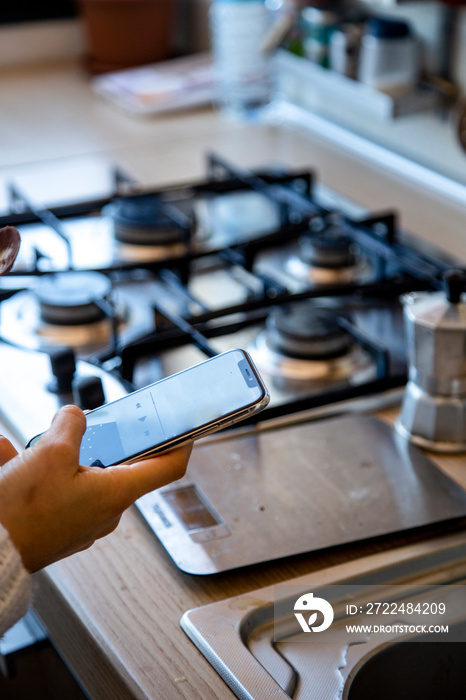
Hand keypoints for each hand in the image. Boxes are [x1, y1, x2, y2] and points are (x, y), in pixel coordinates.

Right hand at [0, 405, 190, 572]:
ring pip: (80, 473)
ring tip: (28, 450)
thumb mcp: (50, 452)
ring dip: (57, 456)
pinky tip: (11, 461)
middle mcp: (106, 510)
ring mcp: (83, 520)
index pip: (168, 467)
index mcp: (117, 492)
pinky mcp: (60, 525)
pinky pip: (56, 489)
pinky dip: (37, 472)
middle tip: (84, 424)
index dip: (181, 442)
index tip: (185, 427)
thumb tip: (75, 416)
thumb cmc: (23, 516)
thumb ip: (70, 425)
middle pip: (118, 463)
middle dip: (99, 439)